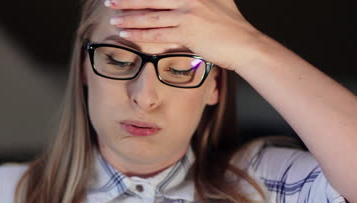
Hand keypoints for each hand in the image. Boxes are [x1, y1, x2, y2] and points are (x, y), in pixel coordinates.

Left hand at [105, 0, 267, 70]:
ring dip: (129, 19)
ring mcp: (188, 14)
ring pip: (151, 16)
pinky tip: (127, 34)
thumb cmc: (232, 26)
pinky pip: (158, 34)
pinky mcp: (188, 33)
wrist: (245, 45)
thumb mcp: (219, 0)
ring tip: (113, 21)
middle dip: (128, 0)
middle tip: (110, 1)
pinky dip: (140, 34)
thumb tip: (185, 0)